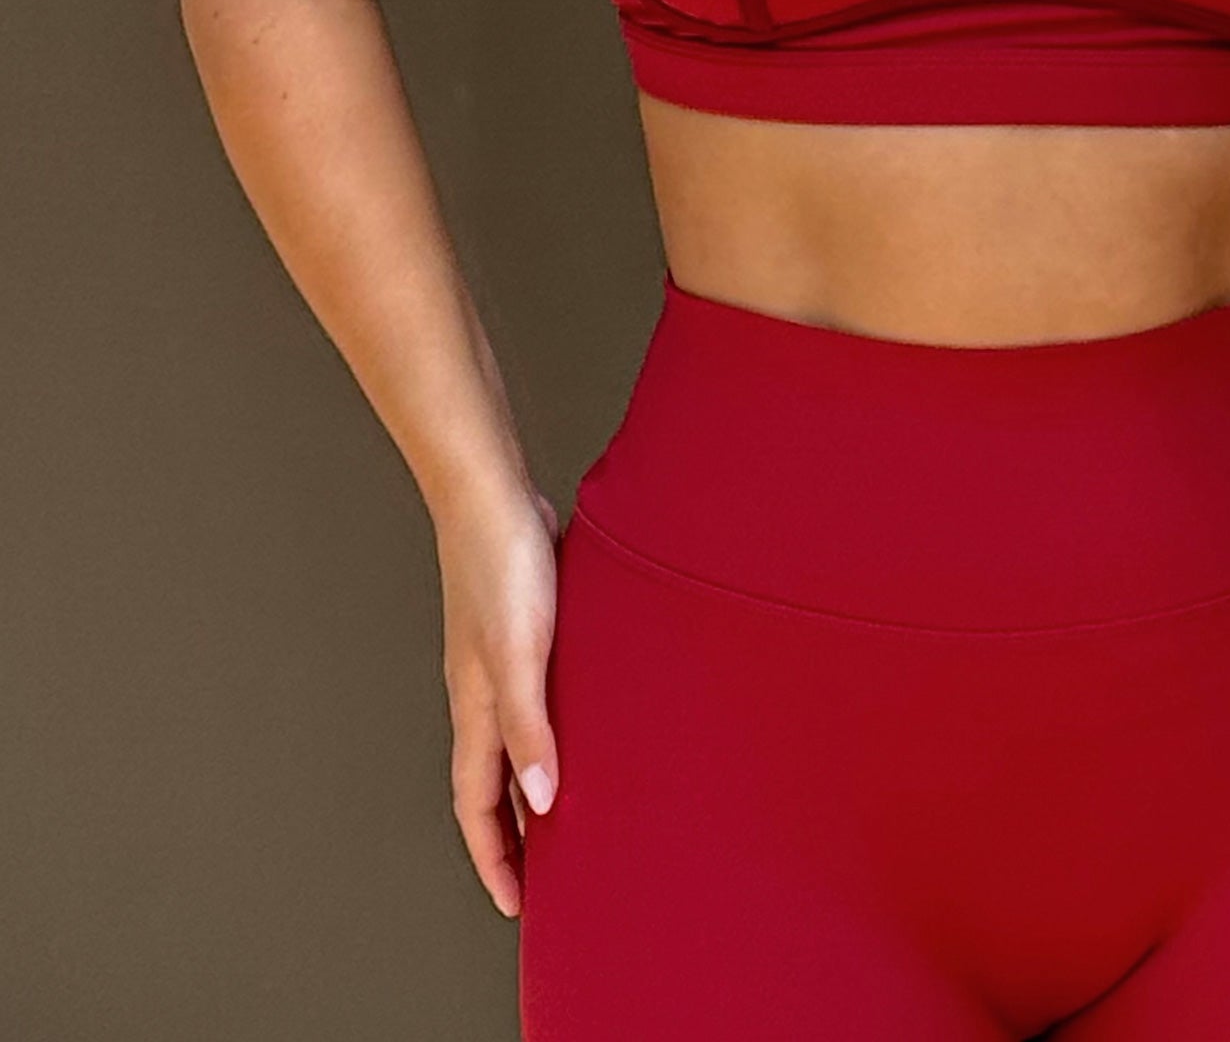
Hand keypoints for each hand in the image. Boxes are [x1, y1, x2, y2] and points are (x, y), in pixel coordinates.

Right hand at [433, 481, 562, 916]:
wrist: (492, 493)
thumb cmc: (502, 565)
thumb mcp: (519, 653)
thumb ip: (530, 727)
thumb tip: (544, 803)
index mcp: (475, 708)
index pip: (478, 806)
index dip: (495, 859)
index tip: (517, 907)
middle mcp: (482, 693)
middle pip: (493, 785)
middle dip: (513, 836)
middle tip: (547, 879)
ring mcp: (500, 662)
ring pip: (514, 745)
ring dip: (533, 785)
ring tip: (570, 815)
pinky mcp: (521, 631)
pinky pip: (533, 704)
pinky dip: (549, 732)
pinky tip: (582, 726)